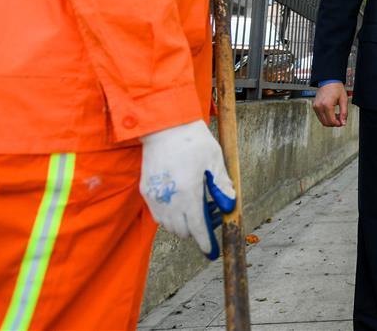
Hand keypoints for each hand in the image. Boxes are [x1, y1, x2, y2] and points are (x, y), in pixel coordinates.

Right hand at [140, 120, 235, 258]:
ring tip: (196, 206)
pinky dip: (169, 215)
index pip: (197, 228)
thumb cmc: (192, 139)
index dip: (205, 242)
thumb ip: (222, 184)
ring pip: (168, 225)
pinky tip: (180, 201)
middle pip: (182, 230)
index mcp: (188, 193)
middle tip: (210, 215)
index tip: (211, 252)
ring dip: (182, 224)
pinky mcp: (146, 190)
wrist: (164, 124)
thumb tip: (230, 205)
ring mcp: (155, 196)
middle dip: (196, 230)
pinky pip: (157, 214)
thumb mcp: (215, 159)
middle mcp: (169, 199)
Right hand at [312, 81, 348, 126]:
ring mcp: (316, 106)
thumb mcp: (343, 100)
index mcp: (327, 105)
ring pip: (322, 121)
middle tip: (340, 119)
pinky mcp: (314, 106)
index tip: (342, 122)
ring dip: (329, 121)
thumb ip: (344, 112)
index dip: (337, 124)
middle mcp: (319, 106)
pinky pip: (320, 116)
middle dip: (334, 123)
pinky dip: (326, 117)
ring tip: (336, 115)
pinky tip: (331, 113)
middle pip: (326, 123)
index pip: (331, 121)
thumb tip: (343, 122)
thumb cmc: (336, 88)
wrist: (328, 81)